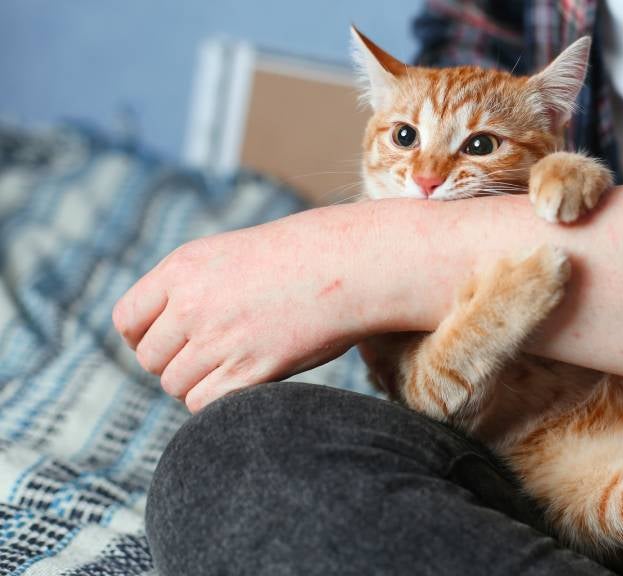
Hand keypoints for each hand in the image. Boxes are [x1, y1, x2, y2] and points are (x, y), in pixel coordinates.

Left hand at [112, 206, 379, 412]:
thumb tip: (166, 339)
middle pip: (150, 359)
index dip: (144, 338)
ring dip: (199, 384)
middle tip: (213, 356)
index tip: (172, 343)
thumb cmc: (299, 260)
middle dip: (175, 364)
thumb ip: (191, 288)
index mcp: (182, 268)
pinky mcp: (249, 369)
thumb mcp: (231, 256)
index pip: (128, 320)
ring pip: (175, 385)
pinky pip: (203, 403)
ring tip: (235, 366)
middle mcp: (192, 303)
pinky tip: (245, 382)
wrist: (352, 264)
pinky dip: (217, 401)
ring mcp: (220, 338)